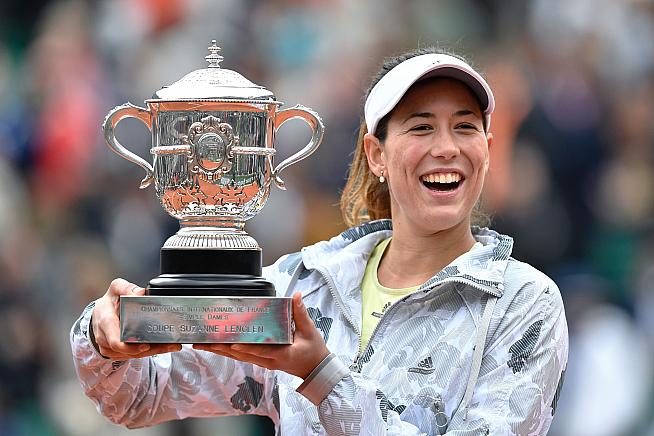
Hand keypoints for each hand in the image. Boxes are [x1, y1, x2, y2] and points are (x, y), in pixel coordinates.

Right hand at [91, 278, 181, 358]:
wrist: (99, 313)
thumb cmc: (109, 302)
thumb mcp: (115, 289)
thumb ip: (125, 288)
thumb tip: (139, 292)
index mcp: (106, 323)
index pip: (115, 341)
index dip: (130, 347)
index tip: (145, 345)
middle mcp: (106, 338)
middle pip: (129, 351)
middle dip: (150, 349)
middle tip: (169, 345)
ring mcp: (111, 348)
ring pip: (134, 355)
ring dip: (154, 351)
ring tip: (172, 346)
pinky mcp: (117, 352)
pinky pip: (133, 355)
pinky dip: (149, 352)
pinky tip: (163, 347)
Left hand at [194, 292, 329, 378]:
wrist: (316, 369)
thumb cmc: (313, 351)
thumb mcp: (310, 331)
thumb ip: (300, 312)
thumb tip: (296, 296)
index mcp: (281, 354)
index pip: (260, 350)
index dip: (246, 347)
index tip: (232, 344)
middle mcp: (269, 361)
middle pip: (242, 355)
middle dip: (221, 349)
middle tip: (203, 342)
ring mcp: (265, 362)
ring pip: (239, 357)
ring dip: (220, 351)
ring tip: (203, 345)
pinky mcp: (263, 361)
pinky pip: (243, 357)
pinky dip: (229, 352)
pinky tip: (218, 347)